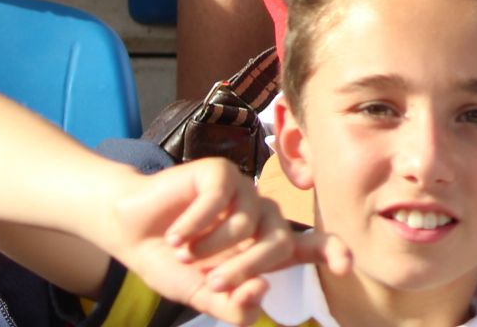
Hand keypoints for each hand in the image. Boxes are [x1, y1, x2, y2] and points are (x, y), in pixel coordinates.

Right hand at [105, 159, 348, 323]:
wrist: (130, 230)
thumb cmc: (171, 262)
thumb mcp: (200, 294)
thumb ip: (232, 304)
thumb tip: (261, 293)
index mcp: (266, 247)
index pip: (311, 246)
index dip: (332, 252)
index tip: (346, 265)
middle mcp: (263, 216)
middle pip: (278, 245)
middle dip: (243, 270)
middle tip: (210, 283)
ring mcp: (246, 191)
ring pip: (248, 225)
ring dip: (209, 248)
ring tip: (183, 251)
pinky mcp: (223, 172)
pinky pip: (219, 200)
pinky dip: (193, 225)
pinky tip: (176, 234)